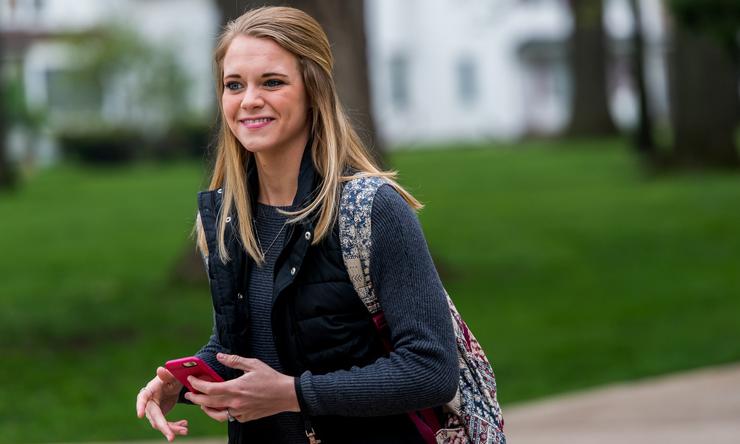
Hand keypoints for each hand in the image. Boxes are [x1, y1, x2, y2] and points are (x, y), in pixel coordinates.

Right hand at [136, 366, 187, 441]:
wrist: (173, 384)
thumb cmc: (171, 377)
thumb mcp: (172, 376)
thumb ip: (167, 374)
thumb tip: (160, 369)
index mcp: (150, 391)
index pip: (143, 398)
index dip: (140, 406)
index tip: (140, 415)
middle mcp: (149, 403)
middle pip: (154, 417)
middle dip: (163, 427)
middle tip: (171, 437)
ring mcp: (154, 411)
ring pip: (160, 424)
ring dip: (172, 429)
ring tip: (185, 430)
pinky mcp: (160, 416)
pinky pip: (166, 425)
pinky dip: (175, 426)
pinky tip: (185, 425)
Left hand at [184, 353, 299, 422]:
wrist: (287, 394)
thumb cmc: (271, 378)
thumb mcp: (253, 364)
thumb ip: (234, 360)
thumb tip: (220, 356)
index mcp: (236, 388)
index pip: (209, 389)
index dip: (197, 385)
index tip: (191, 380)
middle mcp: (236, 402)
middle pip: (208, 403)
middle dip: (196, 398)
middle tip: (189, 394)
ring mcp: (240, 412)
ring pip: (216, 414)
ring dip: (206, 409)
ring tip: (202, 403)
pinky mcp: (246, 417)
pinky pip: (229, 417)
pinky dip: (221, 412)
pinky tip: (221, 406)